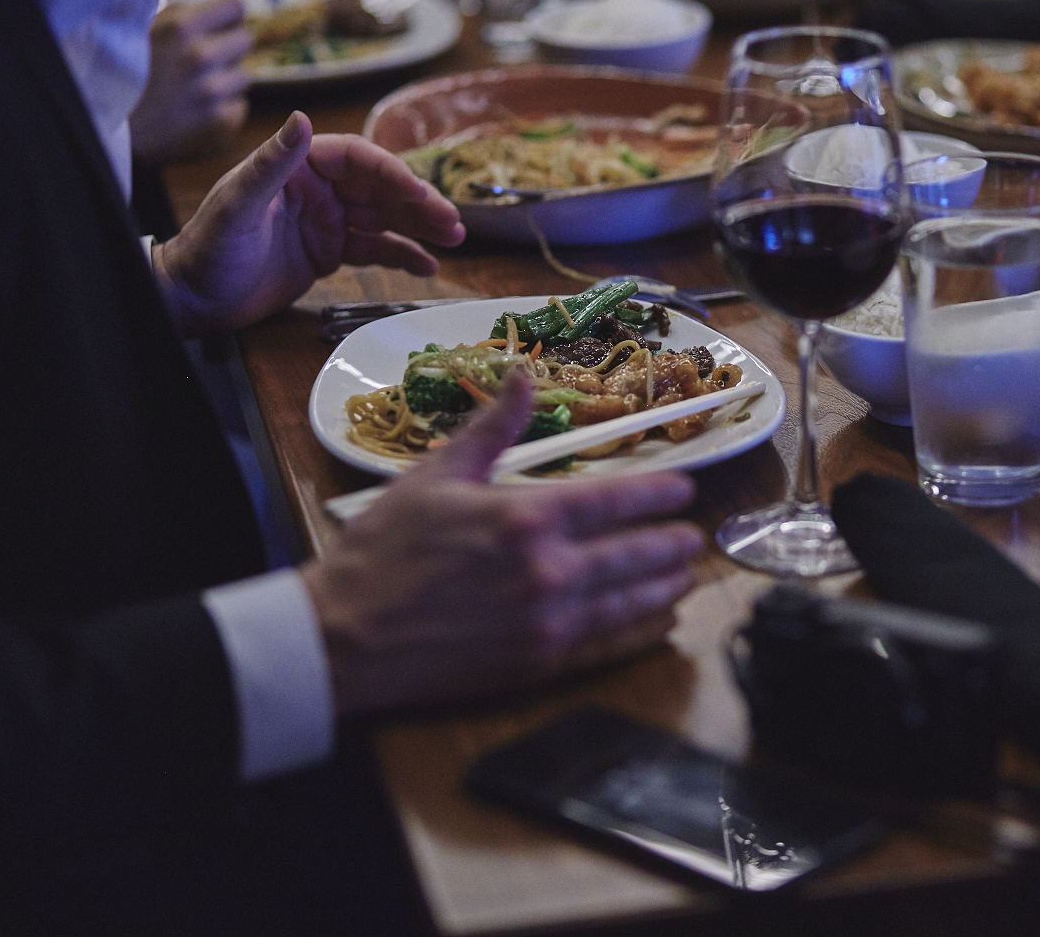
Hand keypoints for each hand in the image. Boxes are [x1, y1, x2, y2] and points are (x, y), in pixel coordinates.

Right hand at [131, 0, 251, 164]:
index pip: (235, 7)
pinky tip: (199, 107)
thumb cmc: (124, 70)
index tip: (218, 26)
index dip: (227, 17)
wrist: (108, 122)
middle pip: (244, 40)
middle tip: (203, 60)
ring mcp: (212, 90)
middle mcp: (201, 55)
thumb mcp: (146, 28)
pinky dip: (225, 108)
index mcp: (182, 26)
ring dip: (226, 79)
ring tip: (196, 85)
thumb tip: (218, 13)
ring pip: (244, 75)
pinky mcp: (219, 119)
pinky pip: (239, 105)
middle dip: (228, 47)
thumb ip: (183, 15)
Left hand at [154, 112, 465, 334]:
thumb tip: (302, 120)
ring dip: (420, 227)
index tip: (419, 192)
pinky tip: (428, 266)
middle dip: (419, 204)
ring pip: (384, 218)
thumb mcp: (238, 205)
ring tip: (454, 241)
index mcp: (296, 167)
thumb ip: (272, 163)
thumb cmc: (208, 250)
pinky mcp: (328, 253)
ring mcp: (325, 221)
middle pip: (380, 188)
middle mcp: (316, 189)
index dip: (391, 173)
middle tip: (453, 223)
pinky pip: (374, 249)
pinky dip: (402, 256)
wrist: (193, 300)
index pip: (356, 159)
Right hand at [301, 373, 705, 714]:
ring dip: (666, 587)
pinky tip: (658, 622)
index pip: (616, 500)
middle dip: (672, 543)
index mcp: (526, 517)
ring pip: (631, 602)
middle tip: (695, 535)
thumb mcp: (436, 475)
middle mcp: (548, 572)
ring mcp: (546, 623)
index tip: (684, 489)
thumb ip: (494, 428)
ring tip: (688, 576)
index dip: (659, 493)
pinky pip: (607, 647)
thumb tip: (524, 375)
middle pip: (636, 554)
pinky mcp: (537, 664)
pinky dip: (640, 632)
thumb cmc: (383, 551)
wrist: (344, 637)